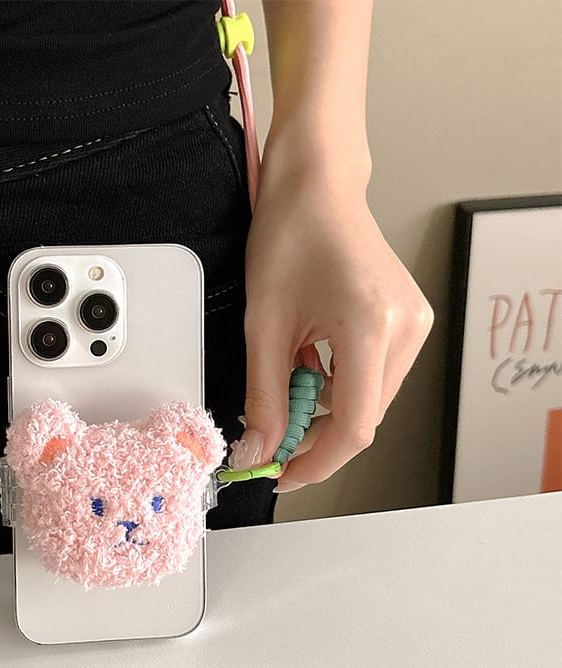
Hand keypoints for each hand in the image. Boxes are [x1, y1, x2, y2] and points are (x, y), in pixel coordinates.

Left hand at [230, 166, 433, 491]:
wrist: (317, 186)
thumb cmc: (290, 233)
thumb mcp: (264, 323)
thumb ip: (263, 395)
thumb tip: (260, 448)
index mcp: (374, 326)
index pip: (354, 428)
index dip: (315, 462)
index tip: (280, 474)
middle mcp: (407, 329)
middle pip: (364, 419)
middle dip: (313, 437)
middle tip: (270, 434)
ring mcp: (414, 325)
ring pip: (368, 402)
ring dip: (324, 410)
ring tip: (288, 379)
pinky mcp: (406, 323)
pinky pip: (372, 377)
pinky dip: (337, 386)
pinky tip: (309, 364)